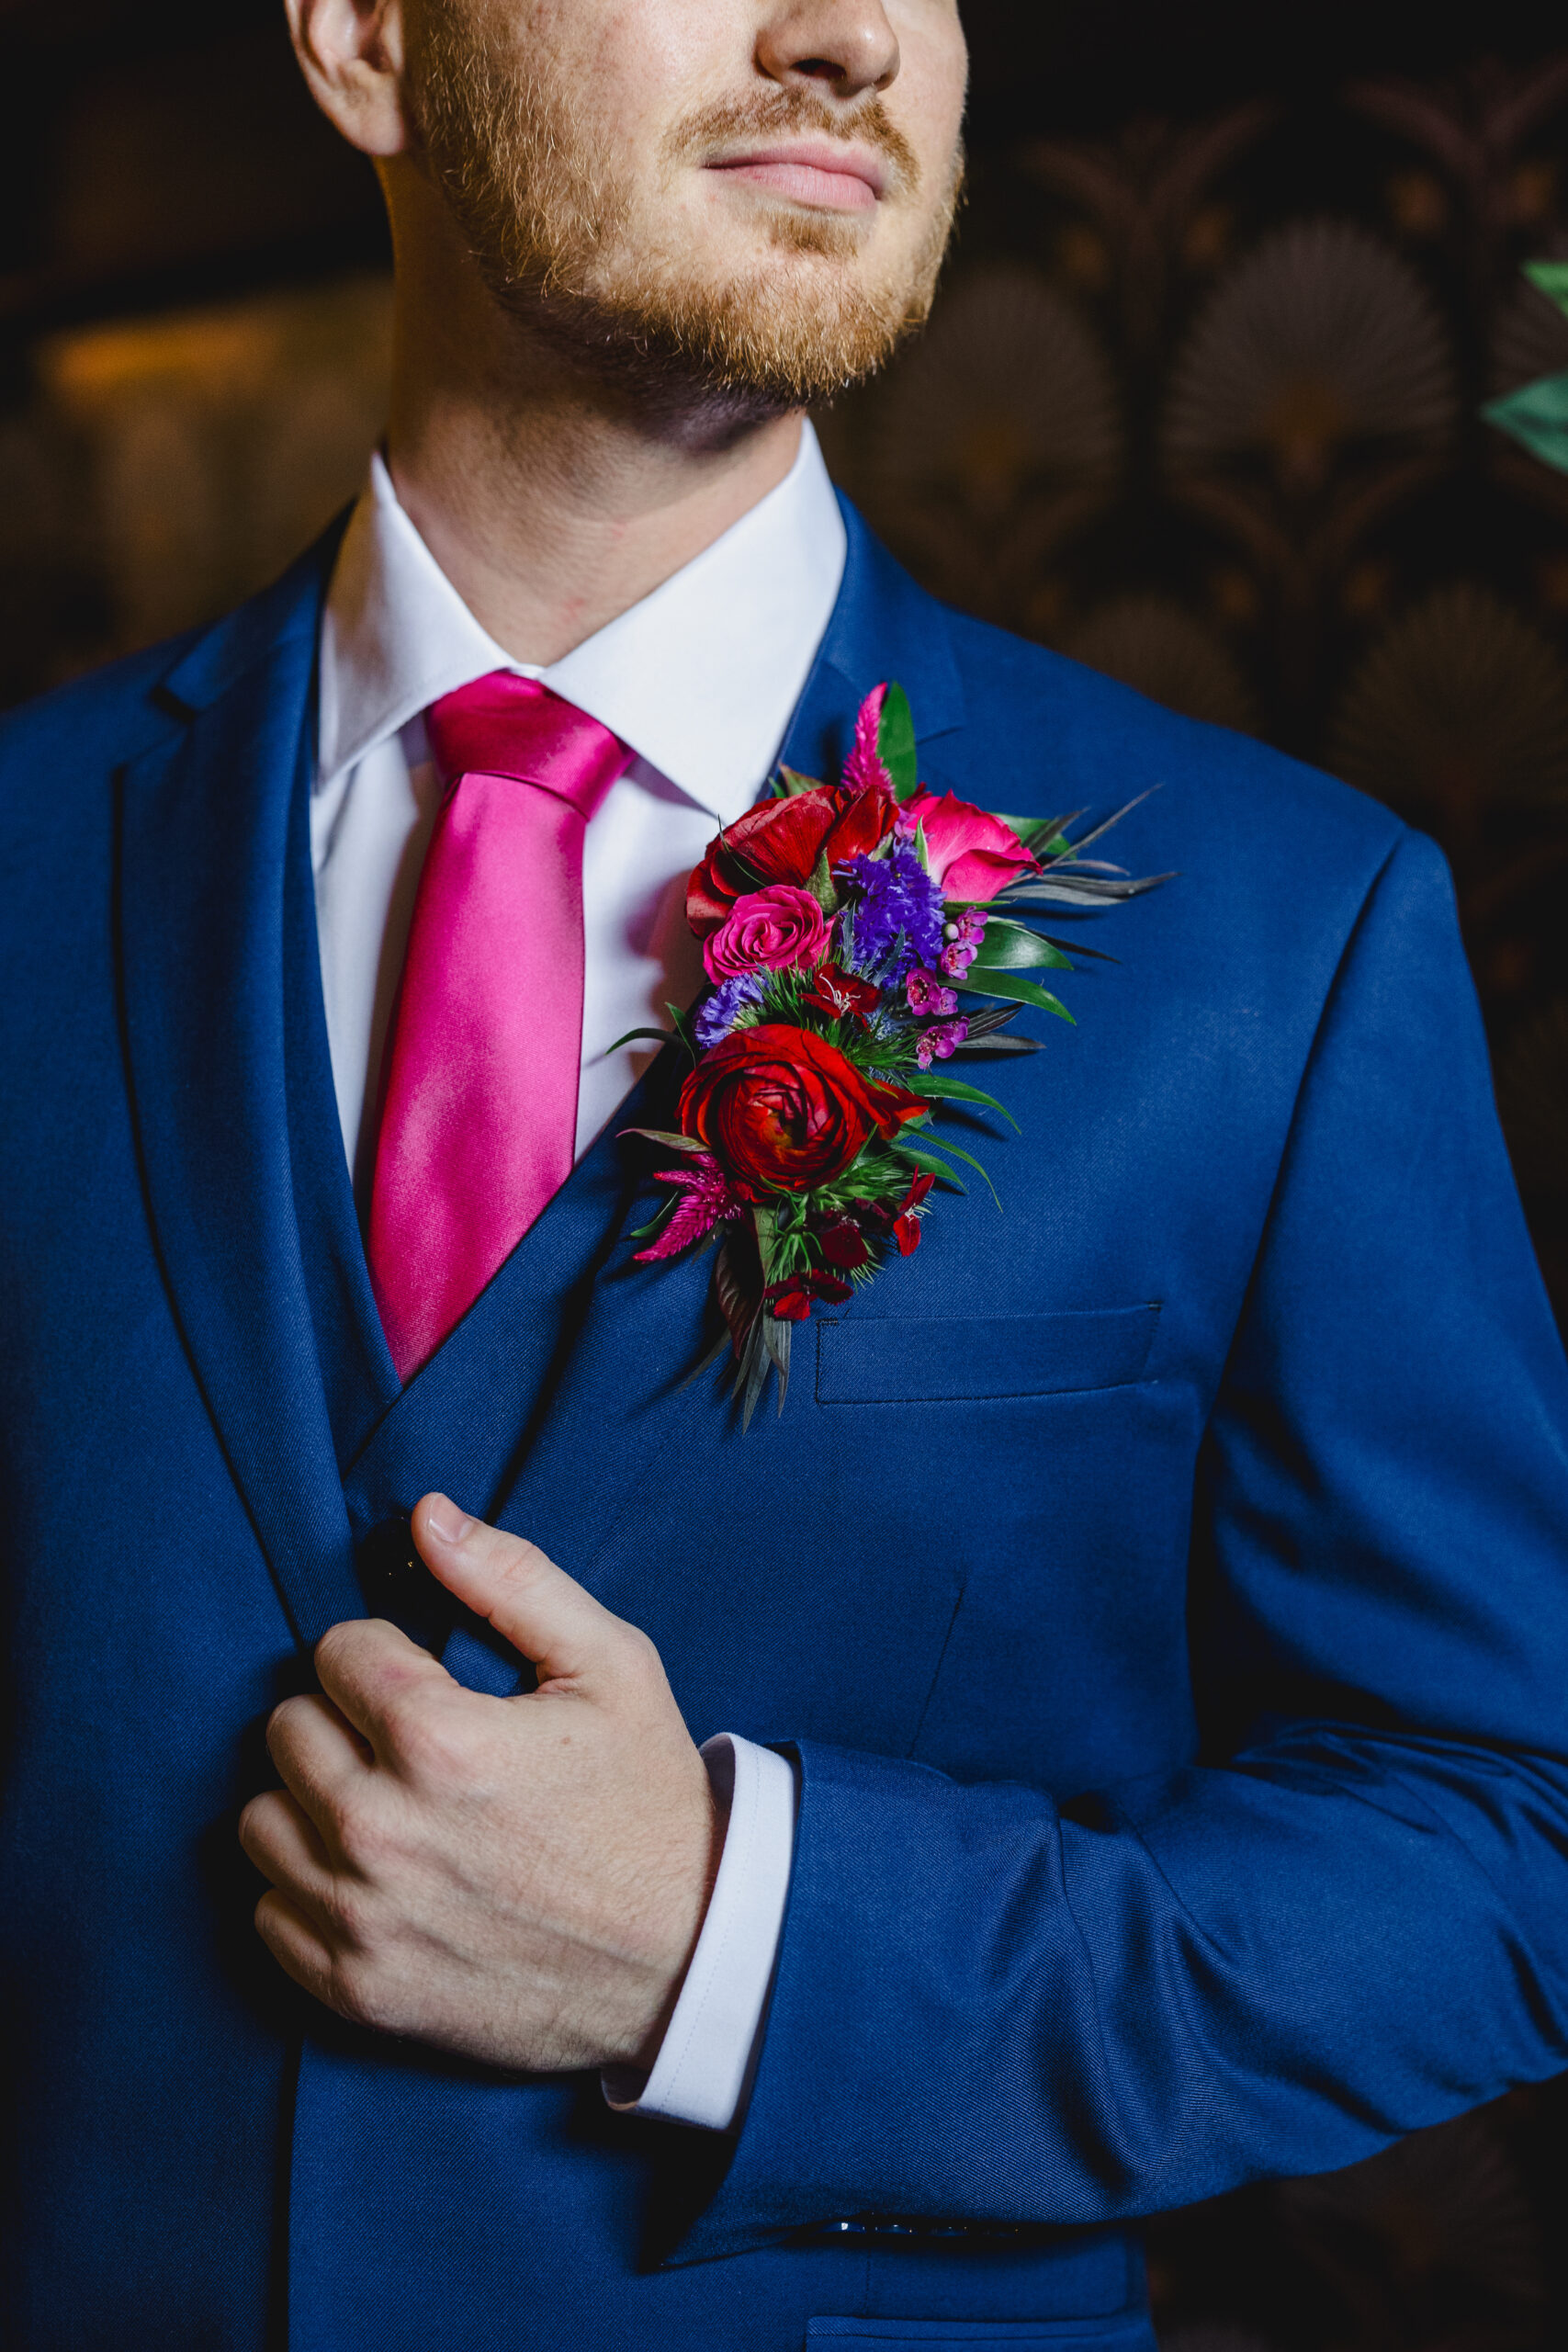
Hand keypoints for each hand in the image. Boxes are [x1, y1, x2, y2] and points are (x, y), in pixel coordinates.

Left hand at [238, 1496, 721, 2072]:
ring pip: (260, 1822)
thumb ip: (511, 1578)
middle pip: (287, 1730)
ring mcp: (364, 1918)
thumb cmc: (649, 1800)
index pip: (336, 1654)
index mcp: (439, 1739)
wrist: (687, 1957)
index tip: (425, 1679)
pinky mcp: (358, 1989)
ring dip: (311, 1802)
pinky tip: (375, 1875)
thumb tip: (426, 1516)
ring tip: (382, 1803)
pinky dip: (309, 1889)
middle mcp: (382, 1830)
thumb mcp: (610, 1665)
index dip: (383, 1654)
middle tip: (406, 1740)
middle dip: (341, 1719)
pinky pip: (269, 1915)